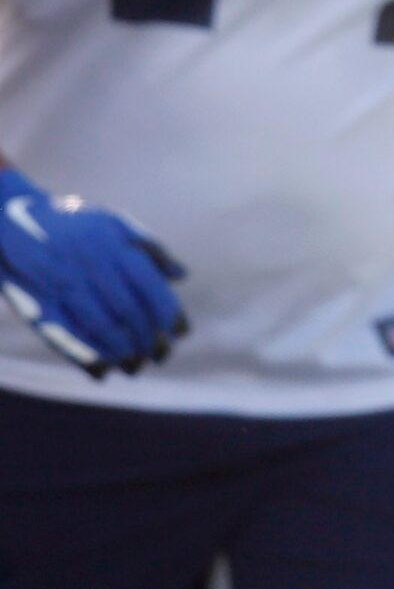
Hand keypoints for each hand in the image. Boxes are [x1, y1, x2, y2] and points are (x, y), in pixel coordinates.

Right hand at [0, 168, 187, 375]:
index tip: (181, 332)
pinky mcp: (36, 302)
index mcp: (113, 248)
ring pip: (100, 327)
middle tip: (161, 354)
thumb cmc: (72, 222)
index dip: (170, 315)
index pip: (151, 289)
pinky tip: (102, 371)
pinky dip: (85, 357)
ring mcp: (62, 287)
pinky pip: (64, 336)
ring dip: (123, 352)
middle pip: (129, 312)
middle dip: (150, 339)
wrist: (9, 217)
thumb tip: (181, 276)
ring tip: (137, 365)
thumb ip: (150, 248)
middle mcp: (89, 268)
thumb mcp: (113, 222)